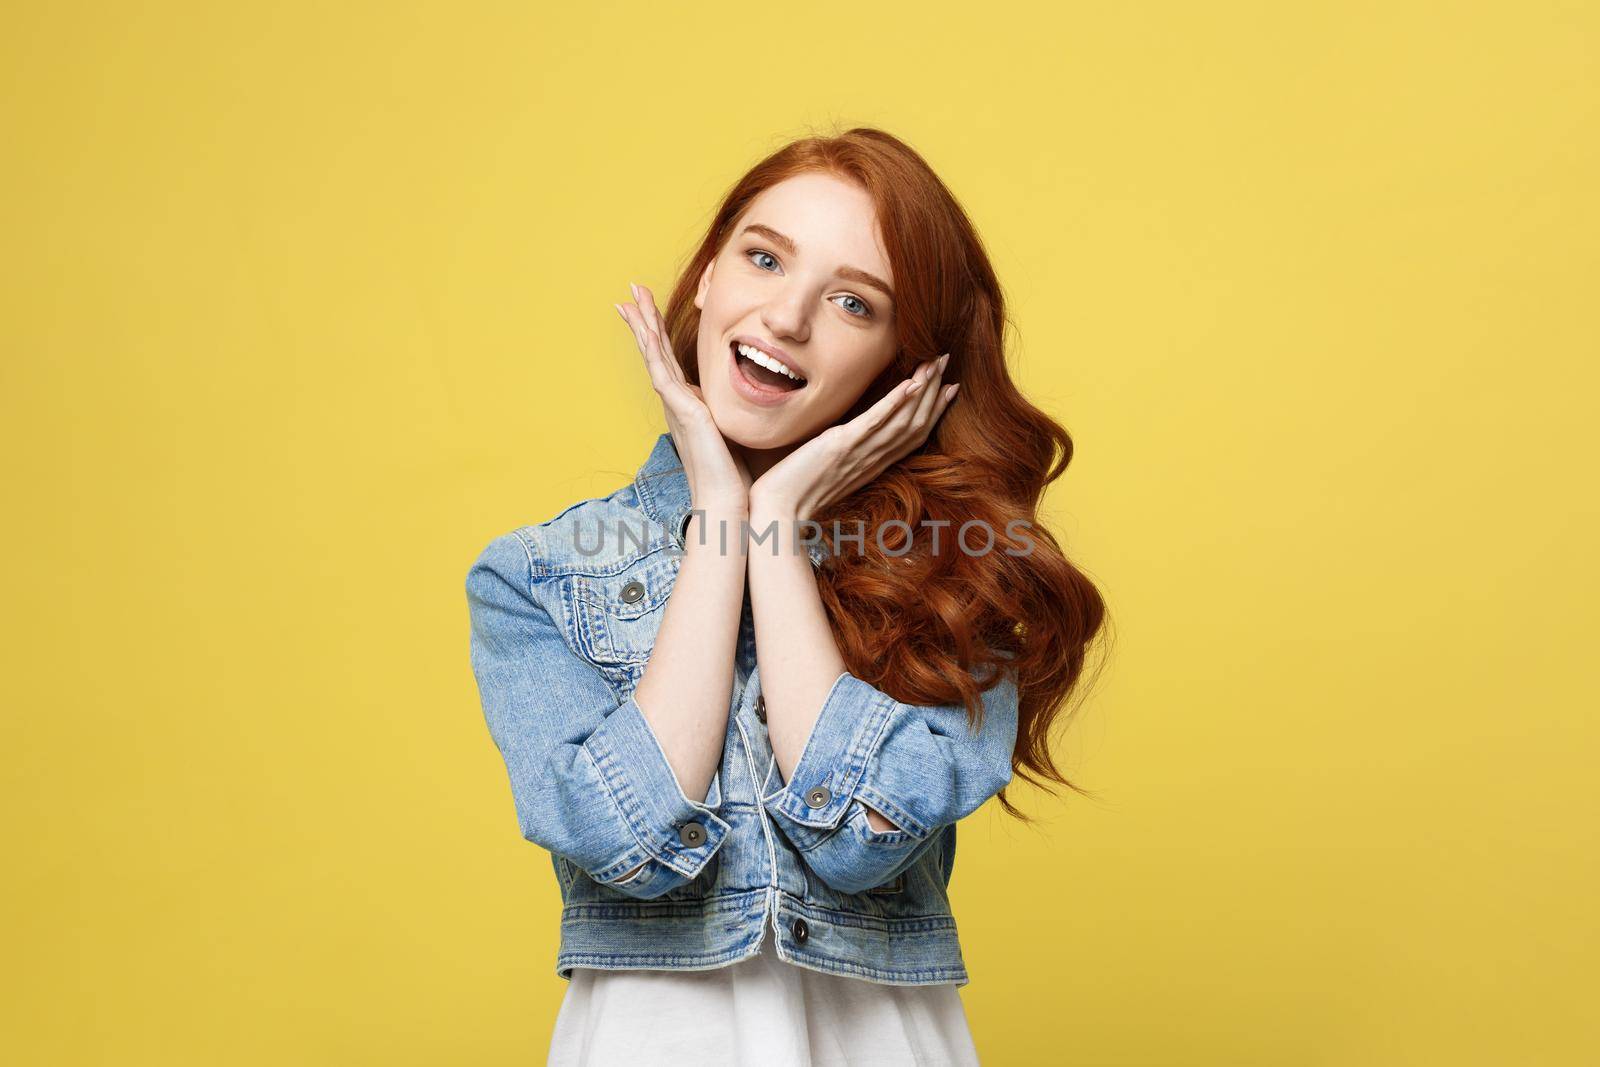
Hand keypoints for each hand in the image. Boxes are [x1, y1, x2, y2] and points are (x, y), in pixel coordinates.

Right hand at [616, 283, 751, 511]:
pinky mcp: (681, 411)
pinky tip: (643, 328)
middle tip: (631, 293)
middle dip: (644, 320)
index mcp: (689, 405)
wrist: (726, 501)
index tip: (649, 310)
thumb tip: (744, 400)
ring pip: (654, 356)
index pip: (670, 361)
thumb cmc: (734, 475)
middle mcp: (677, 403)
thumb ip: (730, 412)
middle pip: (656, 352)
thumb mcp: (733, 430)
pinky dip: (651, 349)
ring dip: (643, 326)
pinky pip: (661, 372)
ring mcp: (675, 406)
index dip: (659, 334)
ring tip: (629, 299)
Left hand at [749, 353, 958, 520]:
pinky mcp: (841, 446)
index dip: (935, 410)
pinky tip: (911, 383)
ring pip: (903, 420)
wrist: (778, 510)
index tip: (950, 387)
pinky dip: (895, 402)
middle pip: (916, 424)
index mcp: (873, 464)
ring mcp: (859, 453)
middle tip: (946, 361)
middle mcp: (873, 460)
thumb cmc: (797, 490)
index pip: (914, 435)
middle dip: (935, 390)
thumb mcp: (830, 467)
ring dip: (923, 389)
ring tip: (935, 362)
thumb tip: (849, 434)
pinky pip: (875, 422)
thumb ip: (846, 452)